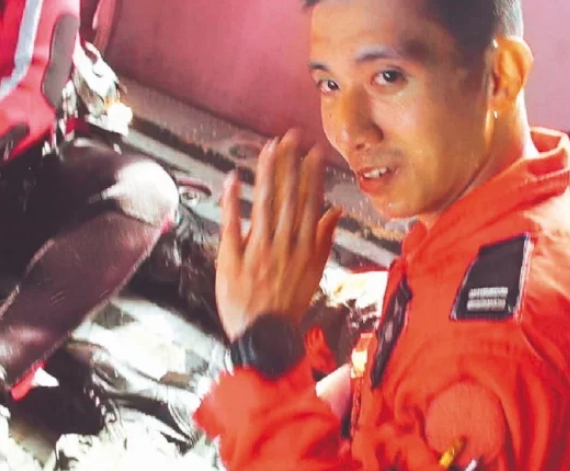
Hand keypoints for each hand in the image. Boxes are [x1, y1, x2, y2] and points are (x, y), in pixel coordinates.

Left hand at [216, 129, 341, 340]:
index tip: (313, 151)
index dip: (311, 175)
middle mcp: (284, 245)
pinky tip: (233, 178)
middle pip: (287, 198)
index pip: (309, 204)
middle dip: (289, 164)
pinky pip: (232, 226)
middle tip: (290, 137)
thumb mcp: (315, 272)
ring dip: (267, 175)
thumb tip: (337, 210)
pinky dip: (233, 202)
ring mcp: (258, 251)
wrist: (264, 336)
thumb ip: (325, 238)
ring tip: (269, 148)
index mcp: (305, 248)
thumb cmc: (289, 304)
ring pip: (264, 206)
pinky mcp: (233, 259)